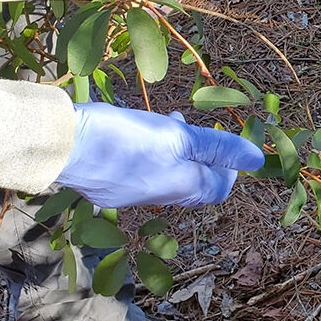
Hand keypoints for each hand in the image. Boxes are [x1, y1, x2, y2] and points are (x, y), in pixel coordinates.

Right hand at [55, 103, 263, 207]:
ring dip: (176, 152)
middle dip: (202, 156)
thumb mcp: (178, 136)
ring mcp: (132, 195)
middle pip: (194, 183)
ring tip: (169, 123)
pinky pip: (141, 173)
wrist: (63, 146)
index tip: (228, 144)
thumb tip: (258, 159)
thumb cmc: (123, 139)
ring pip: (167, 176)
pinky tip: (137, 132)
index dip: (230, 167)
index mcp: (182, 188)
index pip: (220, 188)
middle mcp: (160, 198)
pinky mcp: (109, 187)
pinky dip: (150, 155)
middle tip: (198, 131)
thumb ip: (217, 147)